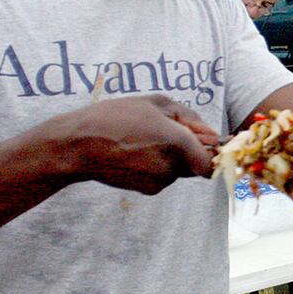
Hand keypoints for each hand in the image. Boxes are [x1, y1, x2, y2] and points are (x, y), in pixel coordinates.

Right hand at [53, 94, 217, 194]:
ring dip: (171, 157)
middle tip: (166, 132)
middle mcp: (172, 167)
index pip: (211, 163)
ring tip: (143, 139)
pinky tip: (135, 153)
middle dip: (189, 150)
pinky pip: (163, 177)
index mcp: (178, 143)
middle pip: (196, 164)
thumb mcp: (155, 103)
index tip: (209, 144)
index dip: (214, 153)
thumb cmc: (114, 118)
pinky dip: (156, 166)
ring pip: (178, 170)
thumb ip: (190, 118)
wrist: (78, 146)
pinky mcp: (147, 190)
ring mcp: (160, 182)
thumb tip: (211, 134)